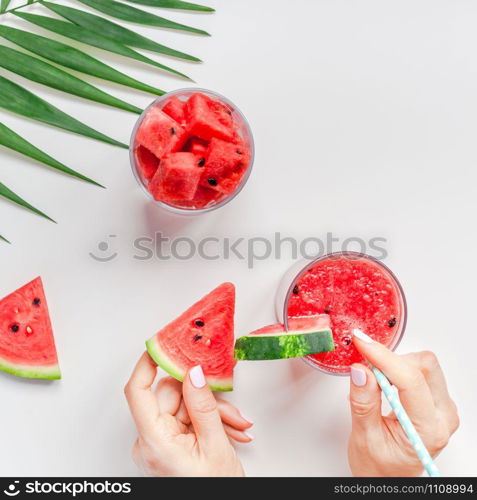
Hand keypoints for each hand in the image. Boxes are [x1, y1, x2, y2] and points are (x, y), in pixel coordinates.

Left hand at [124, 352, 251, 476]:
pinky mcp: (168, 444)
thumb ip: (203, 405)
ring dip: (212, 413)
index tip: (163, 343)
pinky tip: (228, 432)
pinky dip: (208, 422)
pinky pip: (186, 419)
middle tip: (230, 410)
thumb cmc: (213, 492)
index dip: (148, 363)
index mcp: (154, 442)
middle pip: (172, 397)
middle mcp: (150, 441)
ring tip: (235, 427)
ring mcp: (159, 443)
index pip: (138, 392)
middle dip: (205, 399)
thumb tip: (194, 372)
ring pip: (184, 406)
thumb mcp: (215, 446)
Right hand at [348, 332, 458, 476]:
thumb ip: (363, 402)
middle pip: (424, 366)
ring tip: (373, 381)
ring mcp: (441, 407)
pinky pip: (420, 370)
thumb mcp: (364, 438)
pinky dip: (397, 368)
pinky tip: (382, 382)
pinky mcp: (435, 400)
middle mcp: (443, 416)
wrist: (389, 479)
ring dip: (394, 364)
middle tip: (365, 364)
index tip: (362, 343)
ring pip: (423, 364)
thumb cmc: (379, 468)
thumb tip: (360, 370)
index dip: (384, 357)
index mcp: (428, 429)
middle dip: (391, 360)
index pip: (411, 381)